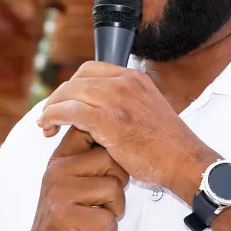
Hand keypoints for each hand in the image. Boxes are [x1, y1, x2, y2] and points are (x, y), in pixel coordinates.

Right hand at [16, 126, 129, 230]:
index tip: (108, 166)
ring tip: (96, 219)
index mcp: (61, 158)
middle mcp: (57, 170)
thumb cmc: (69, 219)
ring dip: (114, 212)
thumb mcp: (74, 182)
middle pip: (112, 159)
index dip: (108, 142)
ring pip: (114, 188)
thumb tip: (121, 136)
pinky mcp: (64, 216)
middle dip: (118, 185)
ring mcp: (59, 192)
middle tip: (102, 203)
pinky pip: (107, 219)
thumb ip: (90, 159)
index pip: (89, 129)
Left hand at [36, 61, 219, 200]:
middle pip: (77, 79)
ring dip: (52, 107)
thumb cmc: (167, 146)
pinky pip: (70, 111)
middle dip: (59, 96)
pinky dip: (53, 117)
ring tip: (45, 124)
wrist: (184, 161)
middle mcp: (125, 83)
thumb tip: (102, 111)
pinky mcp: (109, 120)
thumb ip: (126, 104)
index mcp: (135, 78)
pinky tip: (48, 128)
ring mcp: (117, 100)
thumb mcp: (148, 111)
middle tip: (51, 115)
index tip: (66, 101)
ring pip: (70, 93)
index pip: (92, 70)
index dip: (73, 85)